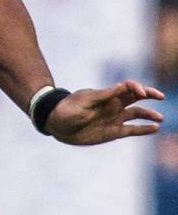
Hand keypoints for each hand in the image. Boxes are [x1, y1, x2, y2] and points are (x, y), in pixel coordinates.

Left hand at [45, 80, 163, 145]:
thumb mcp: (85, 100)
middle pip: (135, 98)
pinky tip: (154, 128)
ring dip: (148, 114)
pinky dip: (143, 129)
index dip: (136, 87)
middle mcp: (113, 105)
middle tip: (160, 96)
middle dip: (148, 95)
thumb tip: (122, 86)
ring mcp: (113, 118)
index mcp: (106, 94)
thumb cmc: (69, 108)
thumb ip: (104, 95)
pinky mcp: (113, 132)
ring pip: (136, 114)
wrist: (57, 123)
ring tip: (160, 117)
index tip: (140, 91)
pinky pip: (131, 130)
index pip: (126, 87)